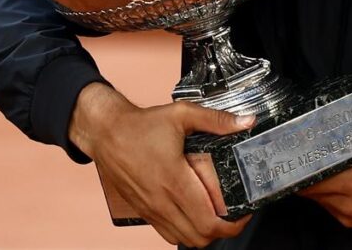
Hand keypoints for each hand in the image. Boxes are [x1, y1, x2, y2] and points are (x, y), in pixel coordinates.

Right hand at [69, 82, 253, 247]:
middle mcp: (162, 201)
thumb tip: (246, 122)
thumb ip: (216, 120)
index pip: (209, 222)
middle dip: (224, 230)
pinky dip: (185, 231)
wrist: (105, 132)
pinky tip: (193, 214)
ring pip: (185, 239)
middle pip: (201, 237)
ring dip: (204, 233)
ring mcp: (151, 209)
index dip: (233, 224)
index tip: (244, 211)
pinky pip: (168, 234)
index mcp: (175, 180)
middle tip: (235, 213)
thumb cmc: (141, 125)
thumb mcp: (181, 114)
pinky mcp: (143, 211)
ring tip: (217, 214)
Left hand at [298, 112, 351, 231]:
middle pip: (308, 187)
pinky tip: (330, 180)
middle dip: (302, 171)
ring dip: (312, 182)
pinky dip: (325, 192)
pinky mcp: (351, 222)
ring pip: (316, 197)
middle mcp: (348, 200)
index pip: (312, 174)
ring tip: (313, 164)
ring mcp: (347, 214)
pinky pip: (327, 205)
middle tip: (299, 154)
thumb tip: (348, 105)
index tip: (294, 149)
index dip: (299, 161)